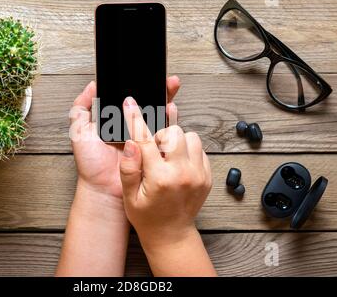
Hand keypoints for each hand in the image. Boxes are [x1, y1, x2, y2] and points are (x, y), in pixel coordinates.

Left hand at [69, 76, 179, 197]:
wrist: (103, 190)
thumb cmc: (91, 165)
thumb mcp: (79, 131)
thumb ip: (81, 108)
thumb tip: (91, 86)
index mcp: (117, 122)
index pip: (132, 100)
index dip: (140, 87)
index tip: (147, 76)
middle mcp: (133, 129)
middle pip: (149, 105)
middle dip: (160, 91)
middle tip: (167, 81)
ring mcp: (146, 140)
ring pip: (160, 117)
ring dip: (167, 104)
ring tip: (169, 91)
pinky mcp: (155, 151)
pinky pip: (164, 135)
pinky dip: (169, 123)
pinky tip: (171, 111)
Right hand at [119, 96, 211, 247]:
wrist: (171, 234)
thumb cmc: (147, 216)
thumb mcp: (128, 196)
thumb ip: (128, 168)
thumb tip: (131, 143)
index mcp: (160, 178)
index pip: (146, 139)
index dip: (135, 118)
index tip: (130, 103)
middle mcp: (183, 174)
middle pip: (174, 132)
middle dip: (161, 135)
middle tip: (154, 151)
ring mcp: (199, 174)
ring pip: (191, 137)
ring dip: (177, 141)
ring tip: (167, 158)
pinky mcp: (207, 175)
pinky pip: (200, 149)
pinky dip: (188, 151)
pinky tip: (177, 164)